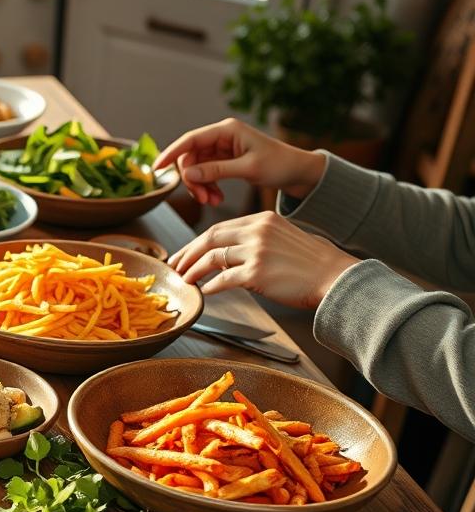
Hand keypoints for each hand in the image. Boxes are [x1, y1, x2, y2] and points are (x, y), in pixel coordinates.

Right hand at [155, 118, 325, 205]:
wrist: (298, 172)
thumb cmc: (279, 164)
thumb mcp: (248, 169)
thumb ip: (216, 170)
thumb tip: (187, 174)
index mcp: (227, 130)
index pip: (190, 140)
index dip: (171, 153)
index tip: (157, 168)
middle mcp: (221, 137)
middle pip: (191, 157)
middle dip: (192, 179)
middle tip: (202, 199)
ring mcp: (222, 149)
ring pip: (196, 167)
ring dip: (200, 186)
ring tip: (212, 201)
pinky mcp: (224, 160)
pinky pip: (206, 174)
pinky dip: (207, 187)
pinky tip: (216, 198)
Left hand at [168, 211, 357, 308]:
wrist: (336, 277)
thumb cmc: (313, 263)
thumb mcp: (284, 237)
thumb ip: (257, 239)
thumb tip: (228, 254)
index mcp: (263, 219)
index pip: (220, 227)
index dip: (198, 241)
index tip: (186, 252)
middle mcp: (257, 231)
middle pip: (210, 238)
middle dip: (188, 252)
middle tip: (175, 265)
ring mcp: (256, 252)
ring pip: (213, 258)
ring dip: (194, 270)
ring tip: (184, 279)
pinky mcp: (257, 274)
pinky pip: (223, 280)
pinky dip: (211, 286)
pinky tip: (205, 291)